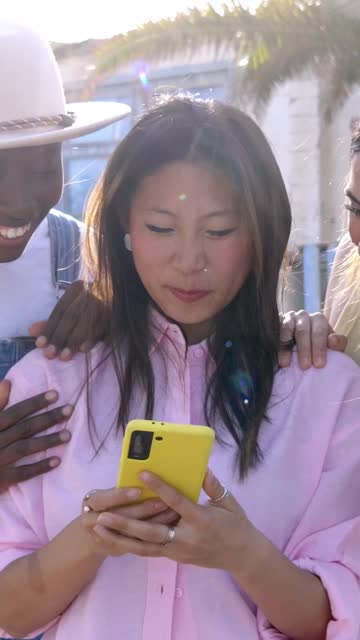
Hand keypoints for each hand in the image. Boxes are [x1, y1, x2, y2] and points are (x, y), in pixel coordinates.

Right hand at [0, 380, 71, 491]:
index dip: (35, 402)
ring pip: (24, 448)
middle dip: (48, 418)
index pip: (15, 411)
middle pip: (24, 428)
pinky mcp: (1, 479)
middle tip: (69, 410)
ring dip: (47, 441)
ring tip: (68, 435)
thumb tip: (7, 382)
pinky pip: (22, 473)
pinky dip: (39, 467)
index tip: (56, 394)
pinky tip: (57, 461)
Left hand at [29, 280, 108, 360]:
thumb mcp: (70, 310)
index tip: (39, 345)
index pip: (60, 310)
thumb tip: (32, 331)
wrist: (118, 296)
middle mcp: (91, 293)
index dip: (49, 327)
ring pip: (85, 322)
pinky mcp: (115, 314)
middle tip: (50, 354)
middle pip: (71, 316)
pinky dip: (92, 338)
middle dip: (59, 336)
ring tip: (64, 357)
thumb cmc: (89, 307)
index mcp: (77, 289)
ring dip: (74, 341)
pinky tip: (83, 350)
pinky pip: (102, 327)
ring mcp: (105, 303)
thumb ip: (52, 322)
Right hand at [80, 486, 177, 555]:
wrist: (91, 536)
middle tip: (164, 502)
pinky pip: (138, 543)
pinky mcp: (117, 548)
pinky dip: (155, 534)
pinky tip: (169, 525)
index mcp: (91, 503)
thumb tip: (145, 475)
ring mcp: (103, 538)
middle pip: (120, 517)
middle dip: (143, 510)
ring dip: (154, 522)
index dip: (121, 496)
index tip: (138, 491)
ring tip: (172, 512)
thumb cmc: (104, 505)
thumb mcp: (107, 495)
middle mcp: (92, 521)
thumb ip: (121, 489)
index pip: (104, 499)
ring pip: (131, 532)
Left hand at [91, 470, 255, 572]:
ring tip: (98, 528)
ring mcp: (179, 551)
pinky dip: (129, 545)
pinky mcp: (175, 558)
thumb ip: (211, 485)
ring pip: (144, 547)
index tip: (142, 472)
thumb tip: (199, 466)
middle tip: (103, 514)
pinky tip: (112, 538)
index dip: (159, 487)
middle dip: (126, 524)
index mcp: (202, 520)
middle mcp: (187, 538)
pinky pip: (149, 552)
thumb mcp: (228, 501)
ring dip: (119, 539)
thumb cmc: (236, 523)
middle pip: (152, 532)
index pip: (176, 502)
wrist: (243, 556)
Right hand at [279, 310, 346, 368]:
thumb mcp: (332, 346)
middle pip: (303, 331)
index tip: (319, 365)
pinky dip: (278, 347)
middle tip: (305, 366)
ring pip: (287, 330)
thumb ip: (338, 344)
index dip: (319, 348)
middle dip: (304, 349)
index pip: (319, 331)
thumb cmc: (319, 346)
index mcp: (318, 319)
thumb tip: (332, 341)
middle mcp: (303, 316)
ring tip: (286, 364)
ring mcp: (288, 319)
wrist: (300, 344)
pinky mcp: (276, 324)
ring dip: (287, 348)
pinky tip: (279, 359)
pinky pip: (275, 334)